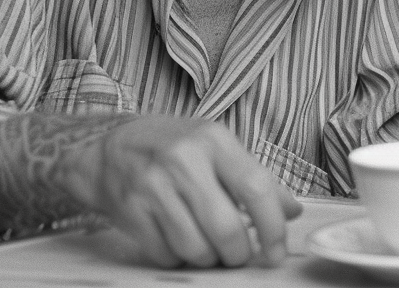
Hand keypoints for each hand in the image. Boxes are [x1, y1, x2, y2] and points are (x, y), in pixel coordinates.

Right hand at [65, 115, 302, 267]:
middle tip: (238, 254)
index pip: (256, 187)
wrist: (106, 149)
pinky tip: (177, 239)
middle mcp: (183, 160)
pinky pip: (166, 254)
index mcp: (214, 140)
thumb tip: (292, 211)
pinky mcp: (130, 210)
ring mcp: (153, 186)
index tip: (277, 252)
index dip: (273, 227)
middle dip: (238, 253)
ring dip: (208, 258)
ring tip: (207, 245)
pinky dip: (178, 257)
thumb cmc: (173, 148)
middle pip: (226, 228)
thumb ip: (255, 178)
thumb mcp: (216, 148)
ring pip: (196, 248)